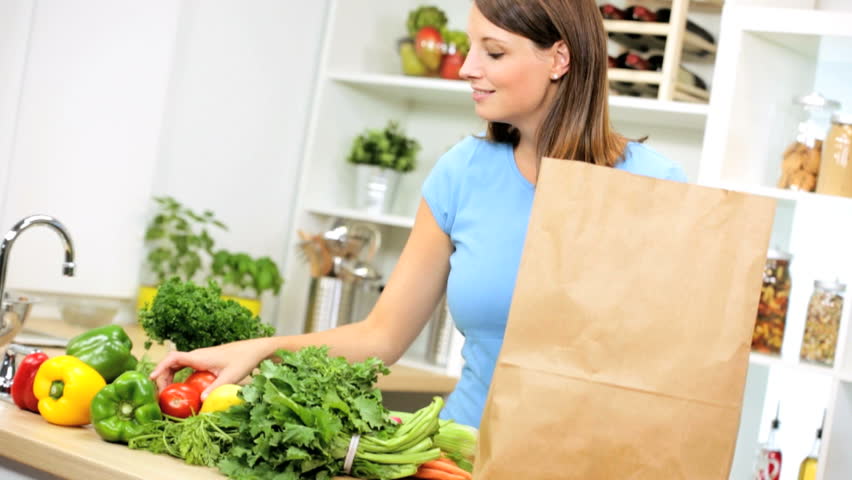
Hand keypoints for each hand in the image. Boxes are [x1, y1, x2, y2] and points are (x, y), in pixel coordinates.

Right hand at [149, 337, 274, 398]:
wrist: (254, 350)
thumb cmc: (243, 360)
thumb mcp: (231, 377)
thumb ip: (215, 389)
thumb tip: (199, 401)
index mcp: (199, 357)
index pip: (173, 358)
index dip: (160, 368)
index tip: (151, 379)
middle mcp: (197, 356)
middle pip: (171, 363)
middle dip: (161, 377)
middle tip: (158, 395)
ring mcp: (200, 358)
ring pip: (177, 366)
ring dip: (169, 377)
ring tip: (165, 394)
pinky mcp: (204, 362)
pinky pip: (185, 368)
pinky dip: (178, 377)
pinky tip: (179, 389)